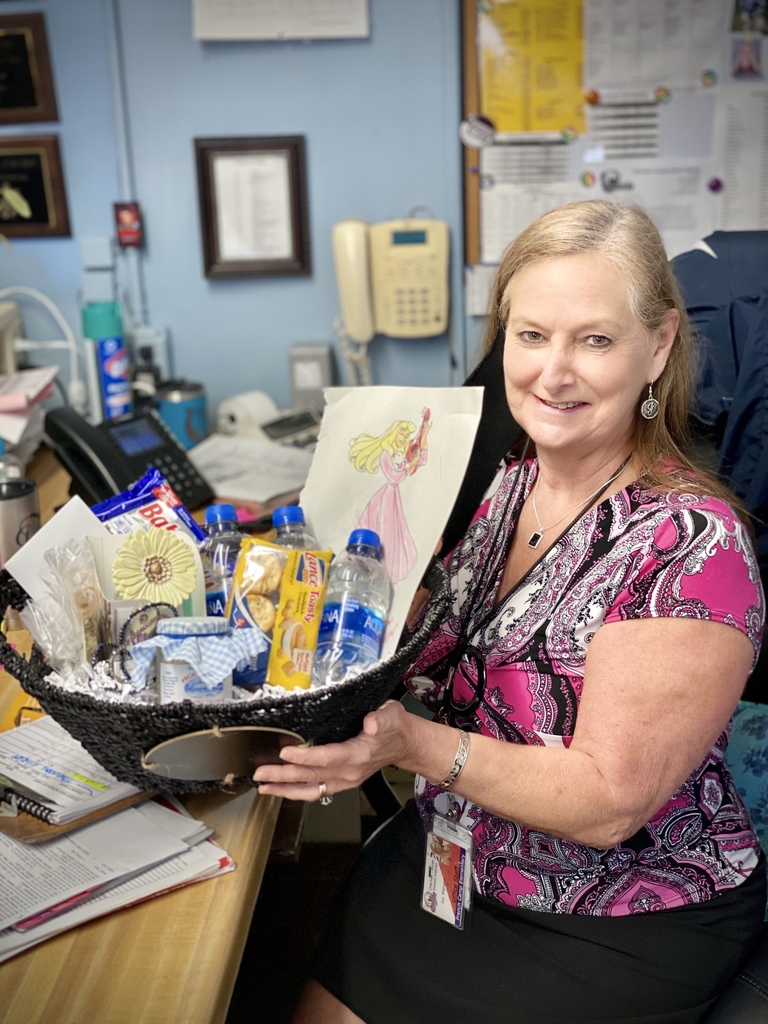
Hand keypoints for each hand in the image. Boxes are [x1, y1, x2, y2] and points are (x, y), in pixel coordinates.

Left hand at [253, 700, 414, 801]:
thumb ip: (381, 718)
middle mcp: (349, 772)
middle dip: (283, 776)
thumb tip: (371, 723)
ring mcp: (344, 780)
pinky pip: (315, 791)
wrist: (405, 745)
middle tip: (260, 773)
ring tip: (263, 786)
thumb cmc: (395, 727)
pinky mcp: (341, 782)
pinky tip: (280, 789)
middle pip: (311, 776)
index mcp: (358, 755)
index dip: (305, 757)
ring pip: (310, 789)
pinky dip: (296, 791)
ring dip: (285, 789)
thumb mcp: (392, 715)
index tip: (285, 752)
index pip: (327, 757)